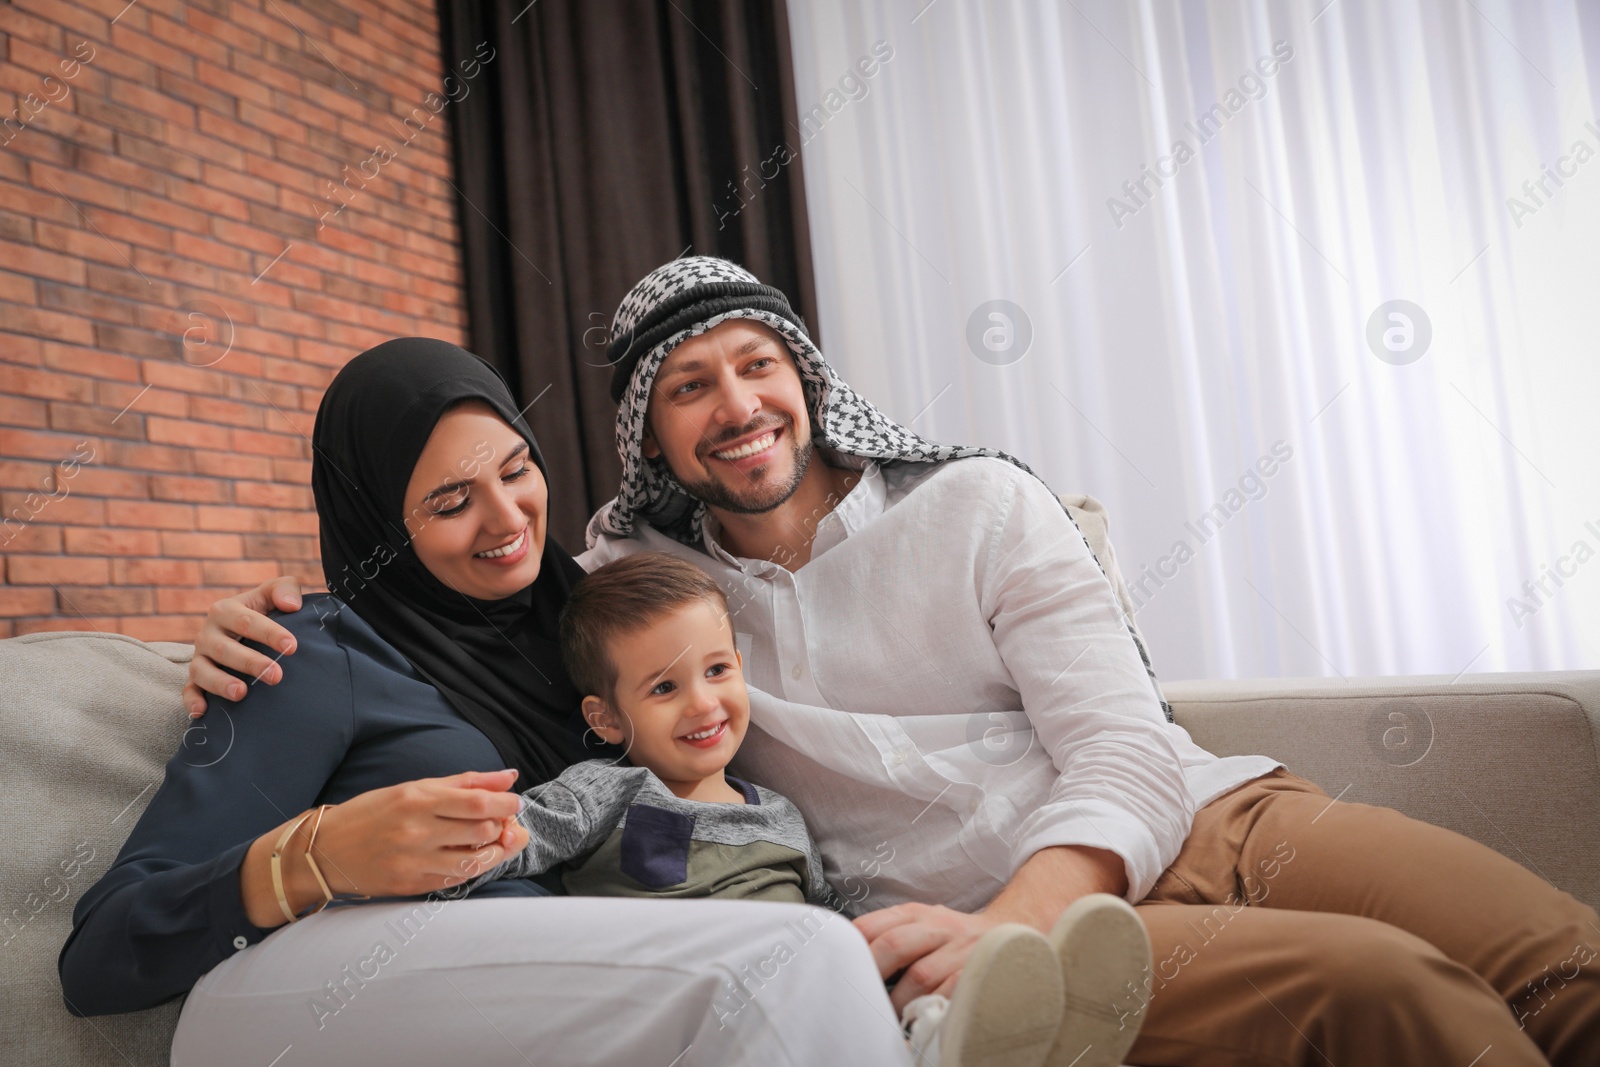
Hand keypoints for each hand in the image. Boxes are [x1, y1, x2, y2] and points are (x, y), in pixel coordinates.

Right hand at [184, 577, 304, 716]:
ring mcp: (200, 657)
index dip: (270, 633)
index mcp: (225, 610)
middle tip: (276, 676)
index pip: (246, 621)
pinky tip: (202, 712)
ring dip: (220, 683)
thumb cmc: (264, 610)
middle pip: (225, 649)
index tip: (292, 647)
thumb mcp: (273, 594)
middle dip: (250, 663)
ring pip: (202, 670)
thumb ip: (284, 589)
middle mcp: (208, 633)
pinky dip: (192, 701)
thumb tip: (291, 605)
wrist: (244, 631)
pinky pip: (188, 690)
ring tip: (242, 693)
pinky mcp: (195, 678)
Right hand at [241, 769, 530, 927]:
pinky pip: (456, 879)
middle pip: (481, 831)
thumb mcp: (414, 787)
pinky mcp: (412, 885)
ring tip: (494, 840)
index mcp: (416, 800)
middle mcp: (416, 831)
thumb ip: (465, 782)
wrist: (325, 851)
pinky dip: (472, 867)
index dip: (506, 804)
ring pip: (475, 860)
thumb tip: (510, 776)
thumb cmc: (372, 813)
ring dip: (495, 850)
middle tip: (505, 821)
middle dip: (503, 826)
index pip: (478, 802)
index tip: (514, 802)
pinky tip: (472, 855)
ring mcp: (414, 862)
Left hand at [852, 902, 1001, 1014]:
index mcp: (916, 913)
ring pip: (919, 975)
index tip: (840, 970)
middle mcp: (937, 926)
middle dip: (872, 974)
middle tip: (860, 997)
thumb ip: (889, 934)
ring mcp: (959, 949)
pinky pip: (947, 993)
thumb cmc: (953, 936)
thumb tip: (849, 958)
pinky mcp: (976, 972)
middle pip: (894, 945)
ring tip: (888, 1015)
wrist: (1011, 931)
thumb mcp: (921, 923)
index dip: (852, 949)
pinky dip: (928, 1008)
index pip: (872, 925)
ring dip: (899, 1001)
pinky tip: (918, 1017)